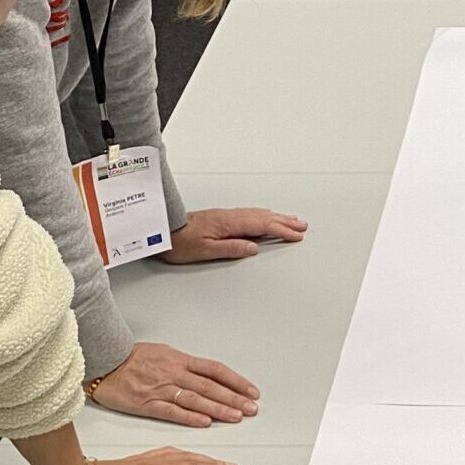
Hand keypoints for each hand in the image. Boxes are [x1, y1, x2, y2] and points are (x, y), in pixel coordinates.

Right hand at [90, 341, 260, 426]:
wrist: (105, 362)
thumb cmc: (132, 358)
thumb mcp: (164, 353)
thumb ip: (185, 365)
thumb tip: (205, 373)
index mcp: (180, 360)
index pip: (215, 370)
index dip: (236, 381)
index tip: (251, 391)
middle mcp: (174, 373)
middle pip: (210, 386)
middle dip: (234, 398)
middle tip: (251, 408)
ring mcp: (161, 389)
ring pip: (195, 399)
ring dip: (218, 409)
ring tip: (236, 417)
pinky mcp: (147, 403)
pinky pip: (172, 411)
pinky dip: (189, 417)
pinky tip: (205, 422)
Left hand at [160, 207, 306, 263]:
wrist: (161, 228)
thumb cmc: (179, 241)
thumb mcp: (205, 251)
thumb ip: (231, 248)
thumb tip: (253, 248)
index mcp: (229, 224)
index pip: (262, 226)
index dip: (282, 230)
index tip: (297, 235)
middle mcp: (230, 217)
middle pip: (264, 217)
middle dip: (285, 221)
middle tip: (302, 225)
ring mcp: (226, 215)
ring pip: (258, 214)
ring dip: (276, 216)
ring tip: (291, 219)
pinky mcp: (221, 217)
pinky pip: (250, 213)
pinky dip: (263, 215)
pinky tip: (265, 216)